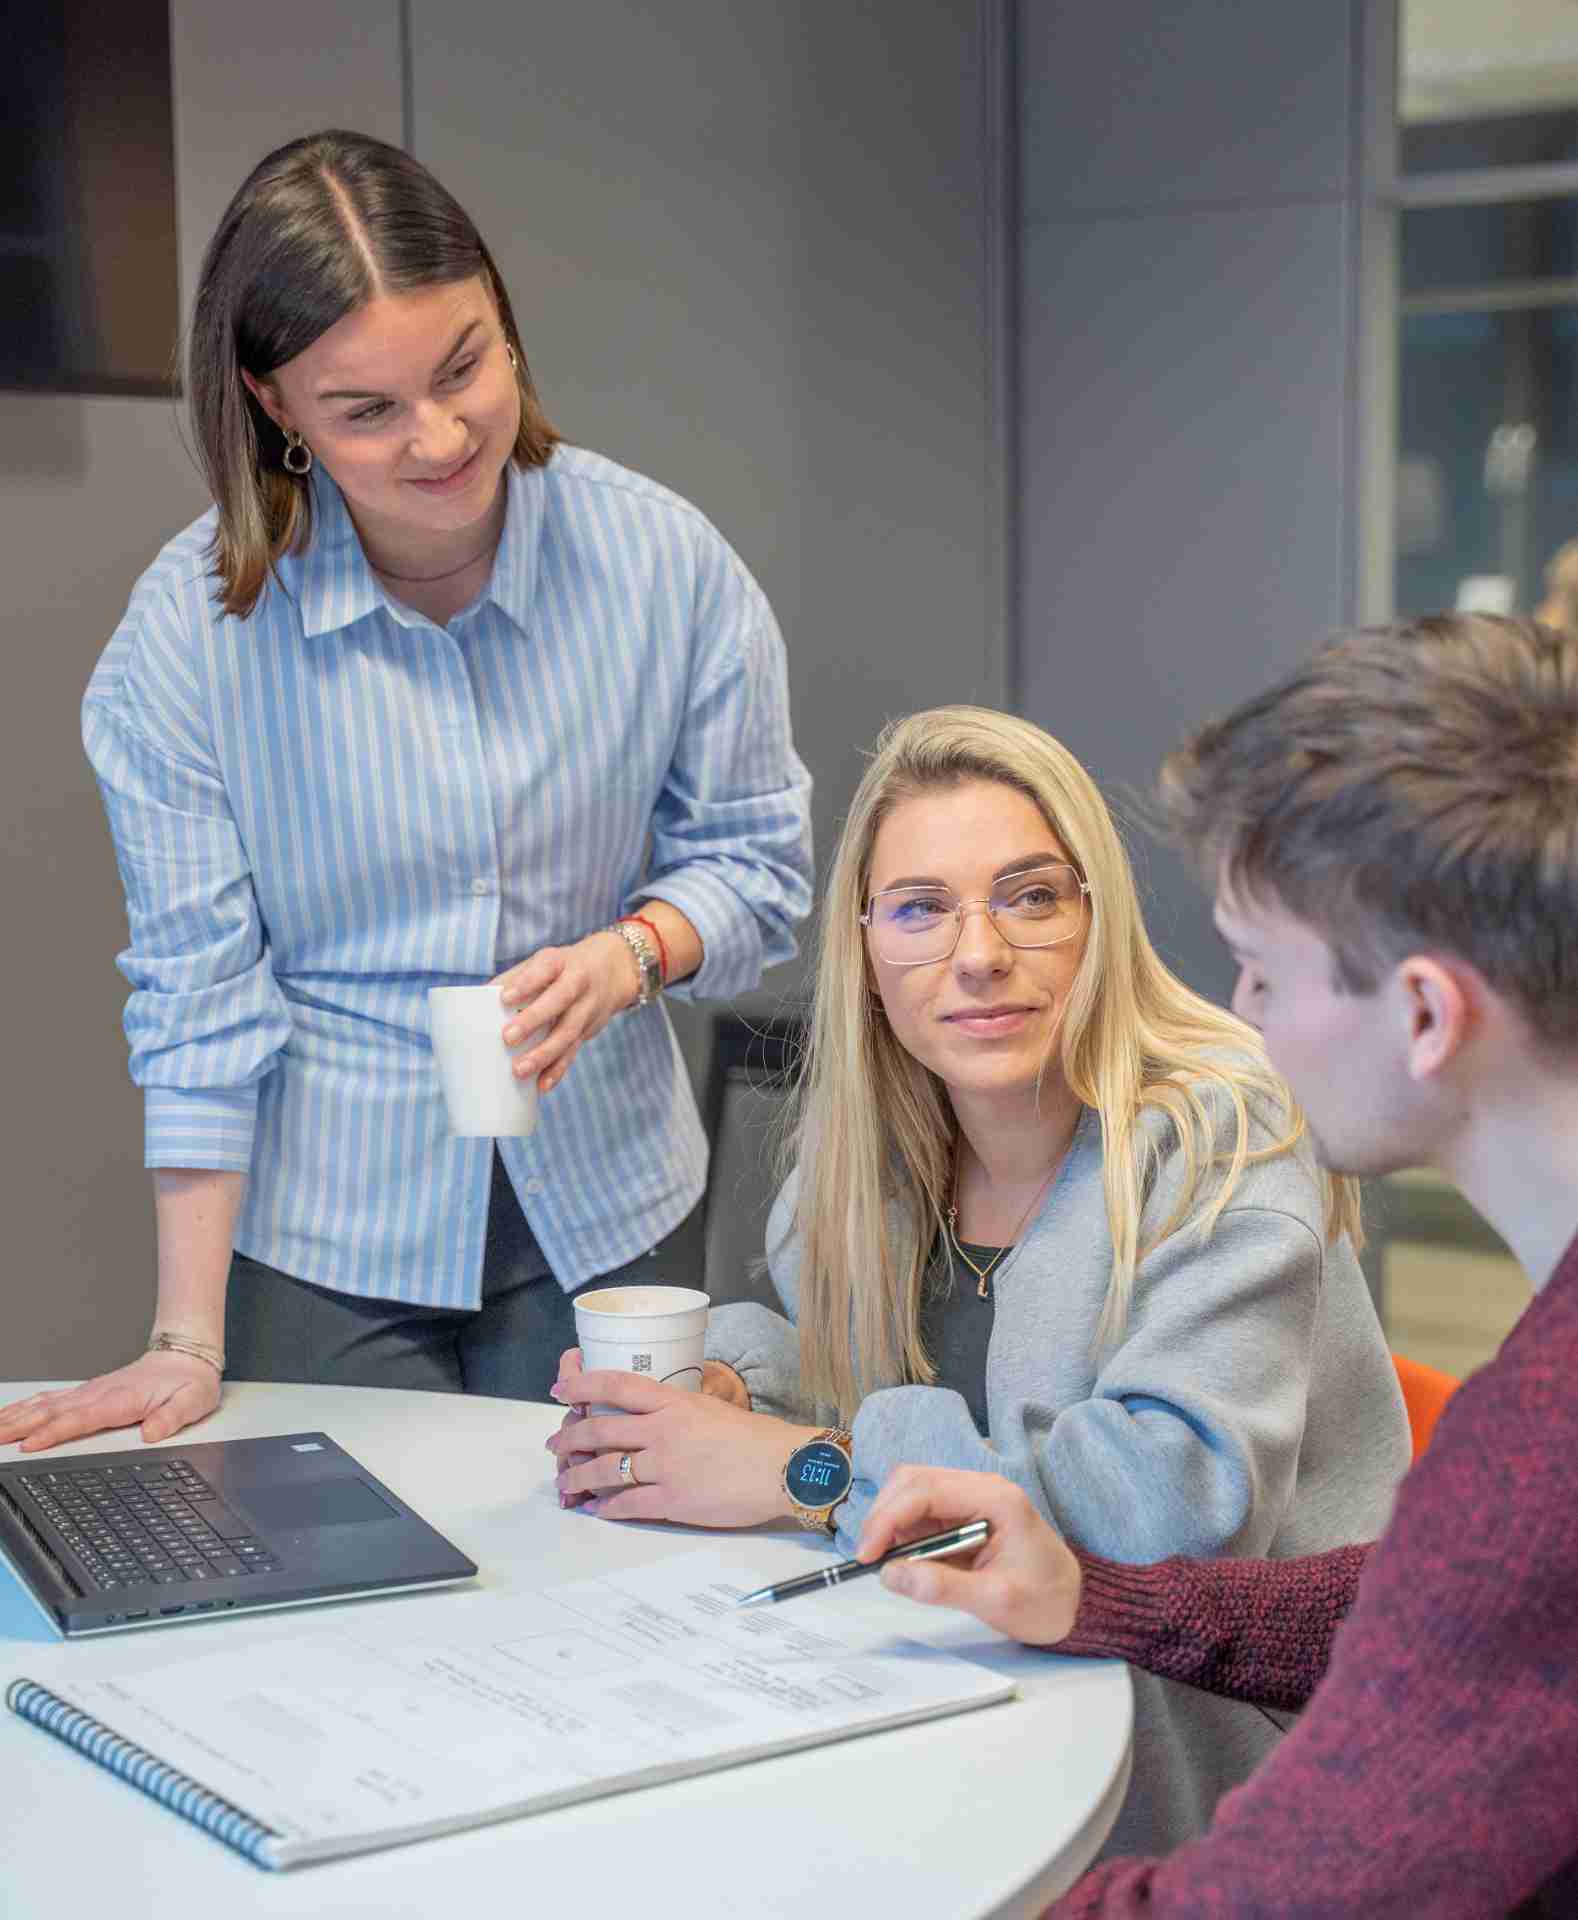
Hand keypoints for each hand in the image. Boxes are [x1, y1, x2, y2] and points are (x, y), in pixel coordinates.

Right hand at [0, 1352, 221, 1453]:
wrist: (186, 1354)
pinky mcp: (86, 1392)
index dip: (54, 1433)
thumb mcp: (193, 1402)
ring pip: (45, 1405)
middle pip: (52, 1412)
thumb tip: (153, 1433)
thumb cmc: (189, 1381)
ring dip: (17, 1416)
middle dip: (20, 1426)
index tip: (30, 1445)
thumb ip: (172, 1418)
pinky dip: (25, 1408)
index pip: (81, 1419)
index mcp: (122, 1399)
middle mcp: (99, 1393)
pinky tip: (10, 1415)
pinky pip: (49, 1400)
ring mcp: (90, 1392)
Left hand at [494, 932, 638, 1094]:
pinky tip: (542, 1085)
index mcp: (560, 962)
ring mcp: (586, 1009)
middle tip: (508, 1038)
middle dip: (533, 1020)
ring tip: (520, 1070)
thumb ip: (513, 978)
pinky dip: (558, 1070)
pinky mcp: (588, 1031)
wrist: (613, 970)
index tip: (505, 998)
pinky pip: (573, 1052)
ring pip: (567, 1032)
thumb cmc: (563, 968)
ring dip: (544, 1054)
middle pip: (558, 1002)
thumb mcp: (544, 962)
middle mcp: (577, 984)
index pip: (545, 969)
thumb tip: (475, 1000)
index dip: (526, 983)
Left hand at [548, 1349, 750, 1505]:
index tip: (560, 1391)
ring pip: (604, 1469)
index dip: (581, 1385)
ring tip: (565, 1481)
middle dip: (569, 1437)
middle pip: (600, 1429)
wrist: (784, 1467)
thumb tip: (650, 1418)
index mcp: (674, 1402)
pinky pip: (627, 1504)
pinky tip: (594, 1509)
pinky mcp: (673, 1500)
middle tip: (555, 1445)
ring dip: (578, 1476)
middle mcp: (663, 1430)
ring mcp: (666, 1466)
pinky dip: (605, 1507)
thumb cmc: (755, 1438)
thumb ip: (676, 1411)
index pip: (616, 1385)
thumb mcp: (710, 1408)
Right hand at [856, 1467, 1081, 1645]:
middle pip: (912, 1481)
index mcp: (994, 1498)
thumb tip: (892, 1575)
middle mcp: (980, 1488)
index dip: (888, 1518)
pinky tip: (904, 1560)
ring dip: (889, 1523)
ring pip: (911, 1493)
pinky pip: (920, 1514)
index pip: (925, 1490)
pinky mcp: (962, 1516)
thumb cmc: (1046, 1600)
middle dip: (883, 1516)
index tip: (867, 1554)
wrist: (1075, 1604)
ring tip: (884, 1562)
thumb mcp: (997, 1601)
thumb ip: (943, 1586)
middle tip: (868, 1558)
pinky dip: (902, 1533)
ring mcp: (970, 1499)